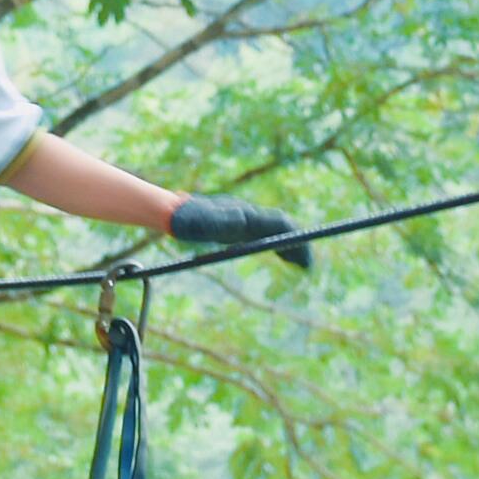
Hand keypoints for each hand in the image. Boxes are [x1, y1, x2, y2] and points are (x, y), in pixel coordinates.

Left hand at [168, 194, 309, 270]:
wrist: (171, 213)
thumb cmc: (187, 221)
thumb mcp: (205, 223)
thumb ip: (222, 221)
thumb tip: (242, 220)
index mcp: (246, 215)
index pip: (280, 224)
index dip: (297, 239)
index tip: (306, 259)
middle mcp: (248, 214)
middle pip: (280, 226)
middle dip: (297, 243)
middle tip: (307, 265)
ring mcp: (242, 218)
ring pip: (272, 230)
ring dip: (288, 244)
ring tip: (299, 262)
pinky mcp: (235, 225)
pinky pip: (262, 234)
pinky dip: (275, 243)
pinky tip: (278, 253)